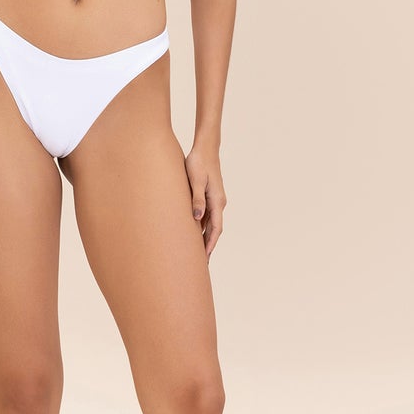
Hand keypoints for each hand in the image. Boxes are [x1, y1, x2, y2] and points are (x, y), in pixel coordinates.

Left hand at [184, 143, 225, 260]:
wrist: (205, 148)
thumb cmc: (198, 163)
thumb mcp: (196, 181)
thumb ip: (196, 199)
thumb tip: (197, 218)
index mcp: (217, 201)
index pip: (215, 228)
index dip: (210, 244)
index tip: (205, 258)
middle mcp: (219, 203)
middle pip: (214, 229)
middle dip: (208, 246)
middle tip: (201, 264)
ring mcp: (215, 200)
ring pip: (211, 224)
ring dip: (205, 238)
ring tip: (196, 253)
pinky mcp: (209, 196)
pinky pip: (207, 217)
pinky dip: (202, 228)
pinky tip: (194, 234)